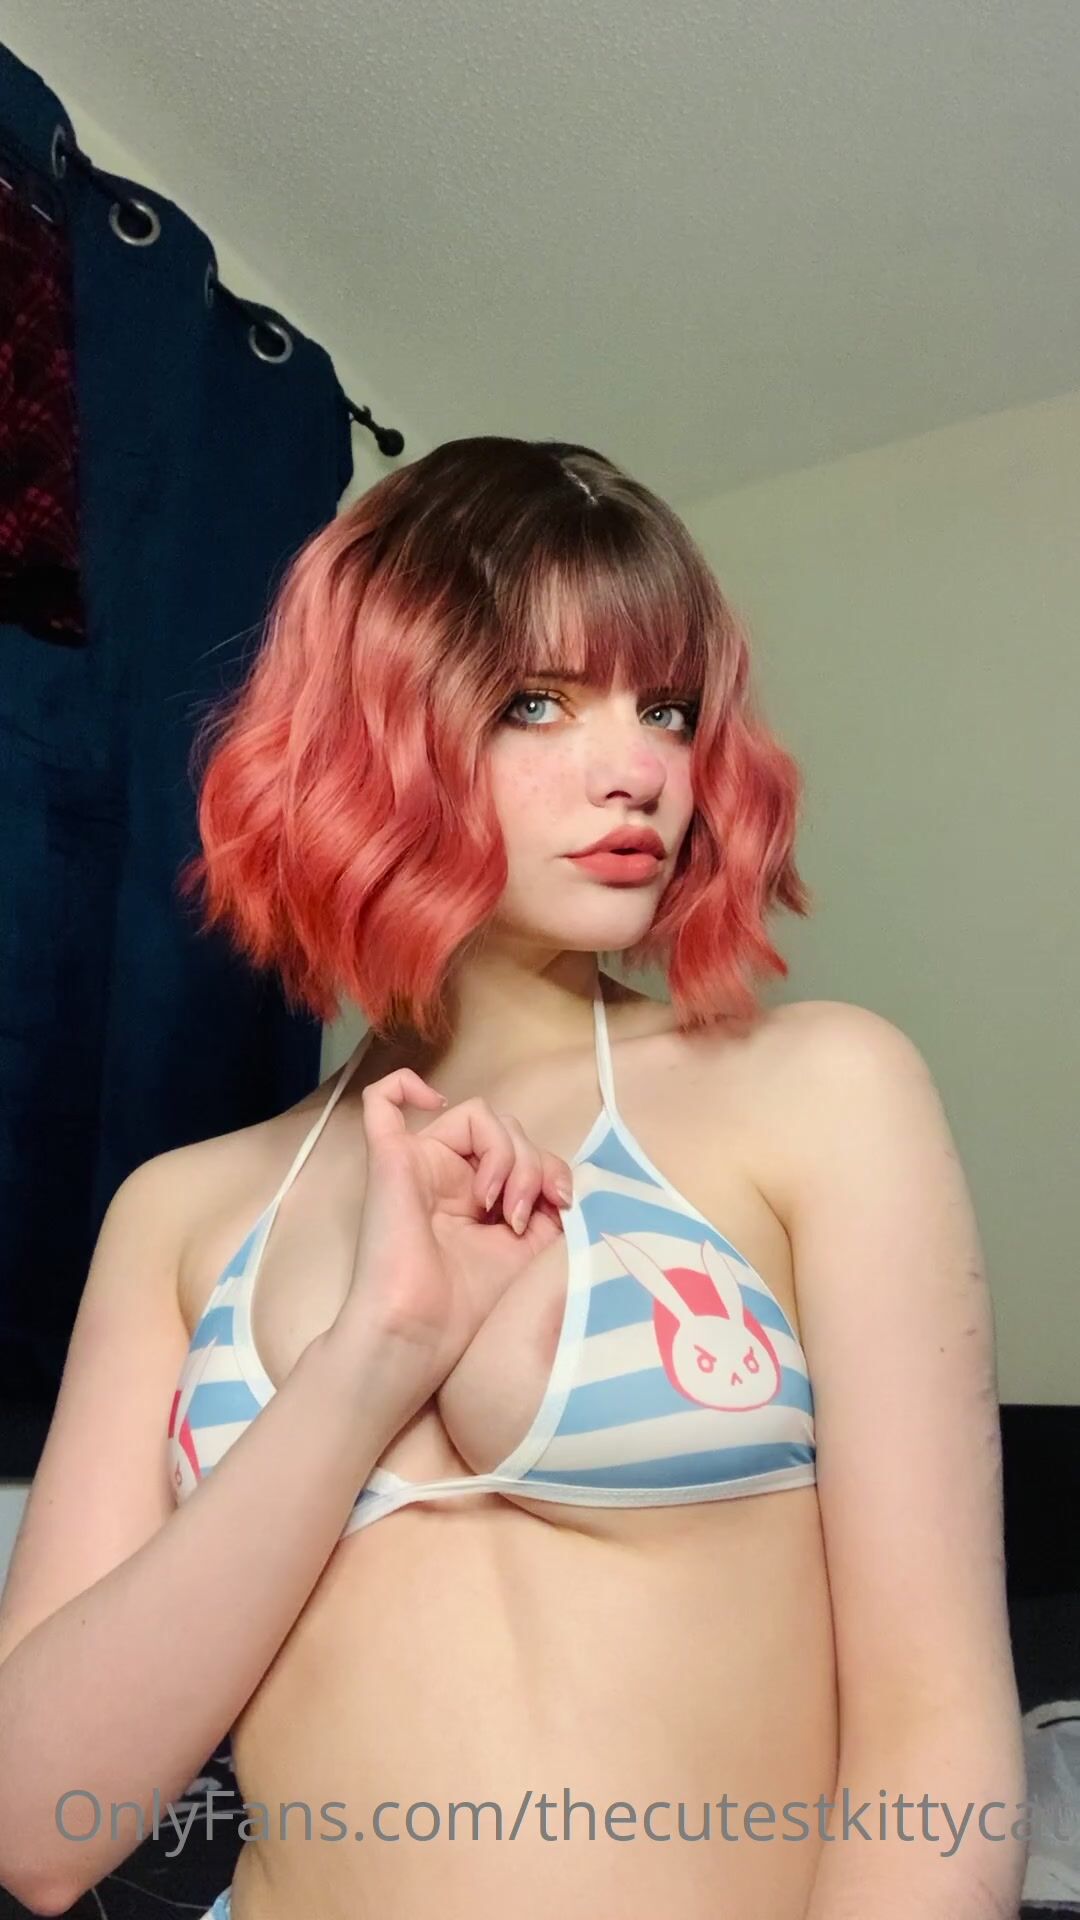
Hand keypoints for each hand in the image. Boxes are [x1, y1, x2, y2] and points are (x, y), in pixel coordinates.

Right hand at [330, 1063, 573, 1421]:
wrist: (421, 1331)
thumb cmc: (468, 1303)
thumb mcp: (530, 1248)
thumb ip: (546, 1207)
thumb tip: (561, 1183)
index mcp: (480, 1193)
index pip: (526, 1151)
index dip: (552, 1168)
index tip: (560, 1206)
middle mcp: (451, 1172)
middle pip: (508, 1128)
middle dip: (532, 1164)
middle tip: (521, 1215)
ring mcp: (419, 1161)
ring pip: (478, 1115)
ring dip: (505, 1153)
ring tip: (496, 1203)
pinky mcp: (391, 1158)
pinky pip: (383, 1100)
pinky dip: (406, 1086)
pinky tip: (433, 1102)